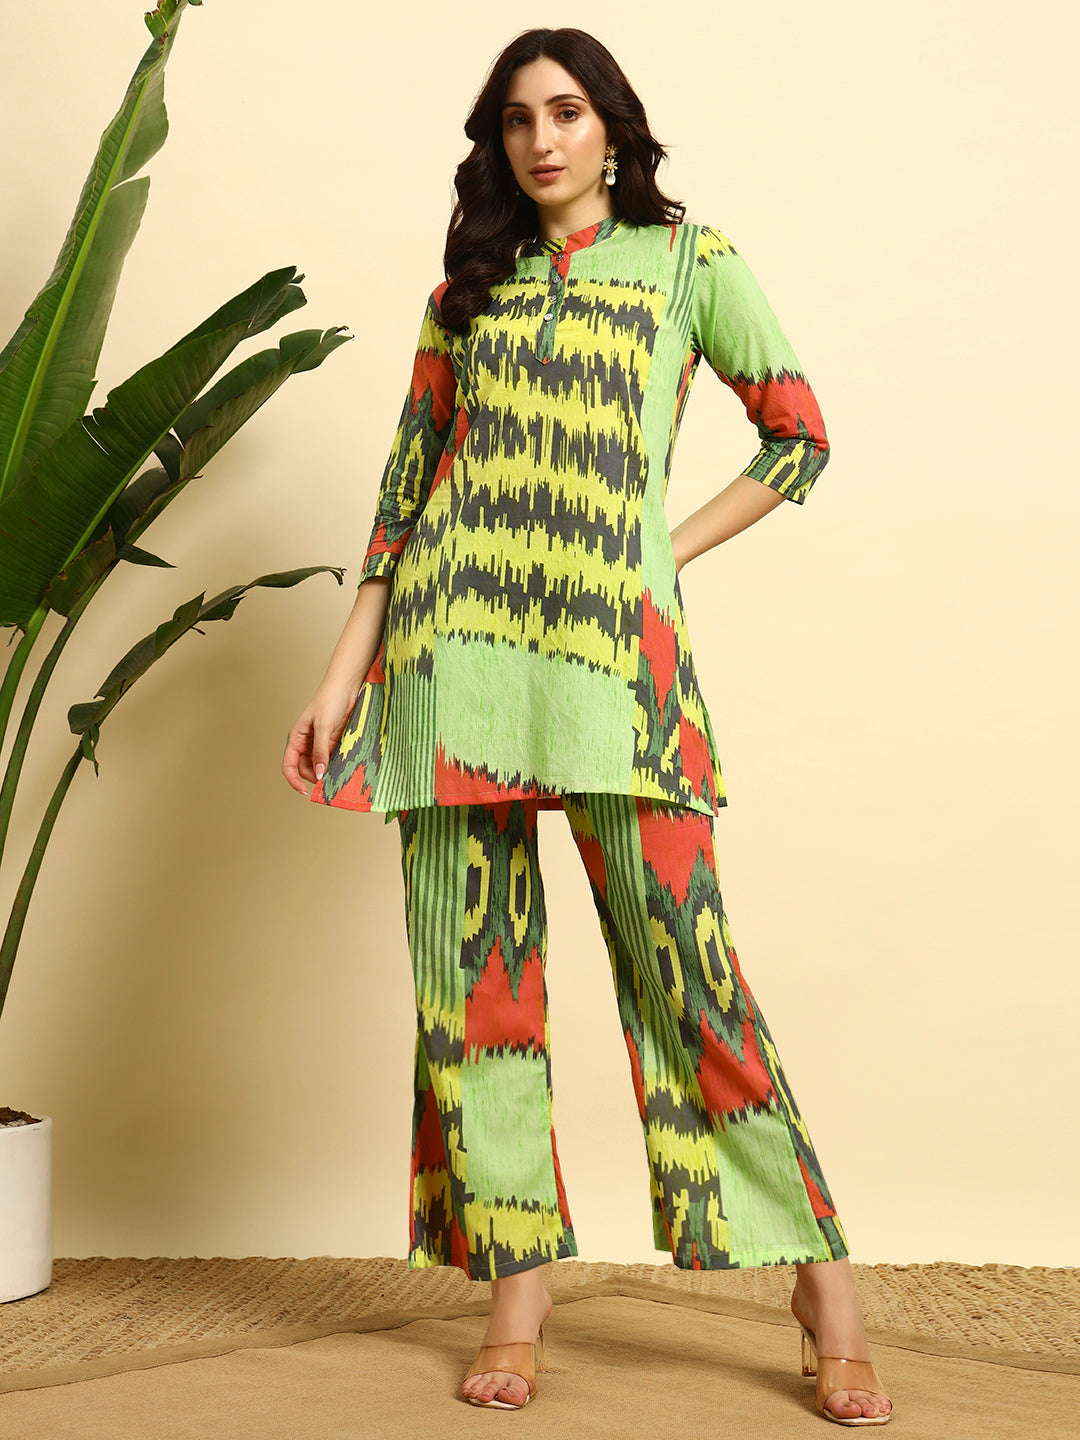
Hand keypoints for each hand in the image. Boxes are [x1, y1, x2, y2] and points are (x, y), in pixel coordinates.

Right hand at [281, 680, 360, 796]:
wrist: (347, 687)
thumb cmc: (330, 701)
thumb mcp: (323, 726)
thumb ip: (320, 750)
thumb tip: (318, 773)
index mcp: (297, 738)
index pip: (289, 765)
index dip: (293, 780)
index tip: (304, 792)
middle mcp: (306, 743)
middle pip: (305, 769)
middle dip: (315, 777)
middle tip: (328, 784)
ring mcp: (320, 744)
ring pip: (320, 766)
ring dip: (327, 772)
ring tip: (337, 776)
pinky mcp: (333, 743)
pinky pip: (332, 759)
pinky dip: (336, 766)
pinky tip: (344, 769)